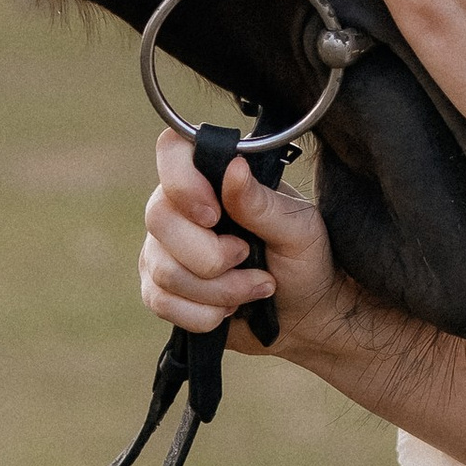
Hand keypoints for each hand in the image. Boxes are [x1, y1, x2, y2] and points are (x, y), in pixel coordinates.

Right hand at [139, 130, 345, 355]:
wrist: (306, 314)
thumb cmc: (306, 260)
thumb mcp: (298, 228)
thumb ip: (261, 202)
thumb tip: (234, 167)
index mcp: (214, 176)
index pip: (171, 151)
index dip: (183, 182)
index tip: (215, 215)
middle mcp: (180, 207)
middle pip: (159, 219)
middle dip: (211, 255)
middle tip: (248, 258)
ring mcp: (164, 248)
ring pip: (163, 269)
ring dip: (218, 290)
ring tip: (254, 287)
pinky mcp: (160, 289)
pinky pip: (160, 302)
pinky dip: (203, 314)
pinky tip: (229, 309)